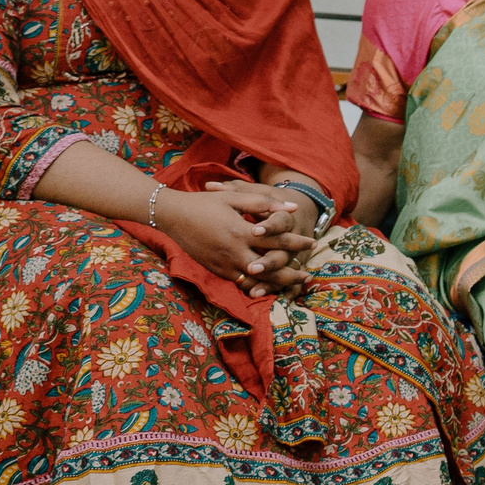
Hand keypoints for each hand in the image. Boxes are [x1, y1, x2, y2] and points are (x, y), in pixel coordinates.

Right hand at [202, 178, 318, 298]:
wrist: (172, 216)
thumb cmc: (204, 203)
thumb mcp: (233, 197)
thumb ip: (264, 202)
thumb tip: (292, 207)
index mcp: (240, 231)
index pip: (277, 240)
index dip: (297, 243)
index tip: (313, 243)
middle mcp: (234, 251)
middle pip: (271, 268)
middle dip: (292, 273)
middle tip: (308, 274)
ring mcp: (224, 264)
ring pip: (257, 280)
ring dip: (277, 283)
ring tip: (294, 284)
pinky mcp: (216, 271)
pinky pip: (241, 283)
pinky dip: (257, 286)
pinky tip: (269, 286)